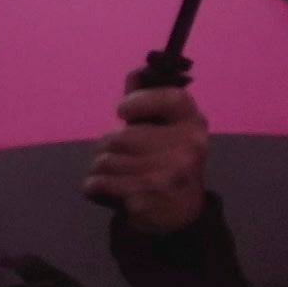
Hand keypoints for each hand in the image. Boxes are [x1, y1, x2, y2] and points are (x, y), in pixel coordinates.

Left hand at [81, 63, 213, 236]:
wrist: (180, 214)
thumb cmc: (167, 162)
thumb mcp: (167, 131)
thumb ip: (149, 103)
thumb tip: (136, 72)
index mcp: (193, 124)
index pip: (171, 98)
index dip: (140, 100)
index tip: (122, 111)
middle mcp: (187, 147)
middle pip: (120, 136)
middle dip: (107, 146)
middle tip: (119, 157)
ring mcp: (167, 174)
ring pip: (104, 160)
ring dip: (100, 168)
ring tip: (118, 175)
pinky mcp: (146, 197)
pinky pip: (97, 183)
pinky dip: (95, 187)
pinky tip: (111, 191)